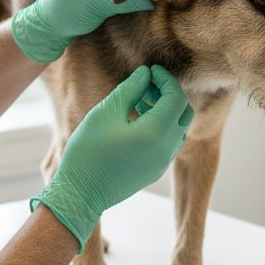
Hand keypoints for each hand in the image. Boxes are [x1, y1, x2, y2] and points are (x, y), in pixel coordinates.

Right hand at [32, 65, 192, 250]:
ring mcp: (163, 162)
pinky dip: (161, 127)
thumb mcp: (106, 113)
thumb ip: (131, 89)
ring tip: (139, 103)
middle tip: (146, 86)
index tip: (151, 71)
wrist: (81, 194)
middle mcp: (166, 148)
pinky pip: (169, 143)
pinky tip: (137, 123)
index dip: (166, 79)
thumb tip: (145, 75)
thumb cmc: (88, 151)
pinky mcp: (155, 171)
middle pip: (184, 112)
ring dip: (166, 111)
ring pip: (178, 129)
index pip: (176, 97)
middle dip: (169, 94)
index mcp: (156, 132)